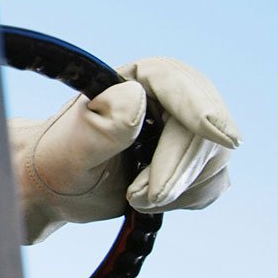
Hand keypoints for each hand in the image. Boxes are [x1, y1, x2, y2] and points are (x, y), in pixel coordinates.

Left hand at [10, 57, 240, 243]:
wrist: (56, 184)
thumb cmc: (57, 159)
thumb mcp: (74, 146)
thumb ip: (106, 125)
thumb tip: (137, 96)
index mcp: (133, 79)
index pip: (176, 83)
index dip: (201, 108)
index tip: (221, 138)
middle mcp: (164, 98)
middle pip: (202, 129)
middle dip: (176, 169)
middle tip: (138, 196)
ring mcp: (182, 129)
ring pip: (214, 159)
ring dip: (178, 188)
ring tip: (133, 196)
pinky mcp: (191, 160)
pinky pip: (212, 181)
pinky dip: (186, 197)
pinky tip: (150, 198)